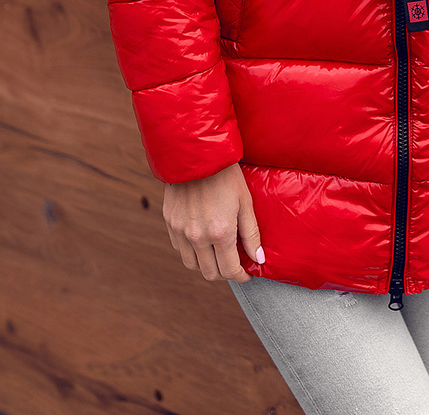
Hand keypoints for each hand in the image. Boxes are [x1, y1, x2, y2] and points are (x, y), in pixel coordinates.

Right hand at [163, 162, 263, 282]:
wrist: (196, 153)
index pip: (230, 270)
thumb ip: (251, 233)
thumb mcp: (245, 202)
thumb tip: (259, 259)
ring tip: (217, 253)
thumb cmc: (226, 175)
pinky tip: (201, 239)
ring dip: (205, 264)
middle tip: (233, 264)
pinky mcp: (169, 222)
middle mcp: (197, 236)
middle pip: (210, 273)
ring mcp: (180, 230)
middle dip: (224, 273)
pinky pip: (179, 248)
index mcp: (220, 232)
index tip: (247, 273)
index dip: (241, 276)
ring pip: (192, 264)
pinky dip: (191, 250)